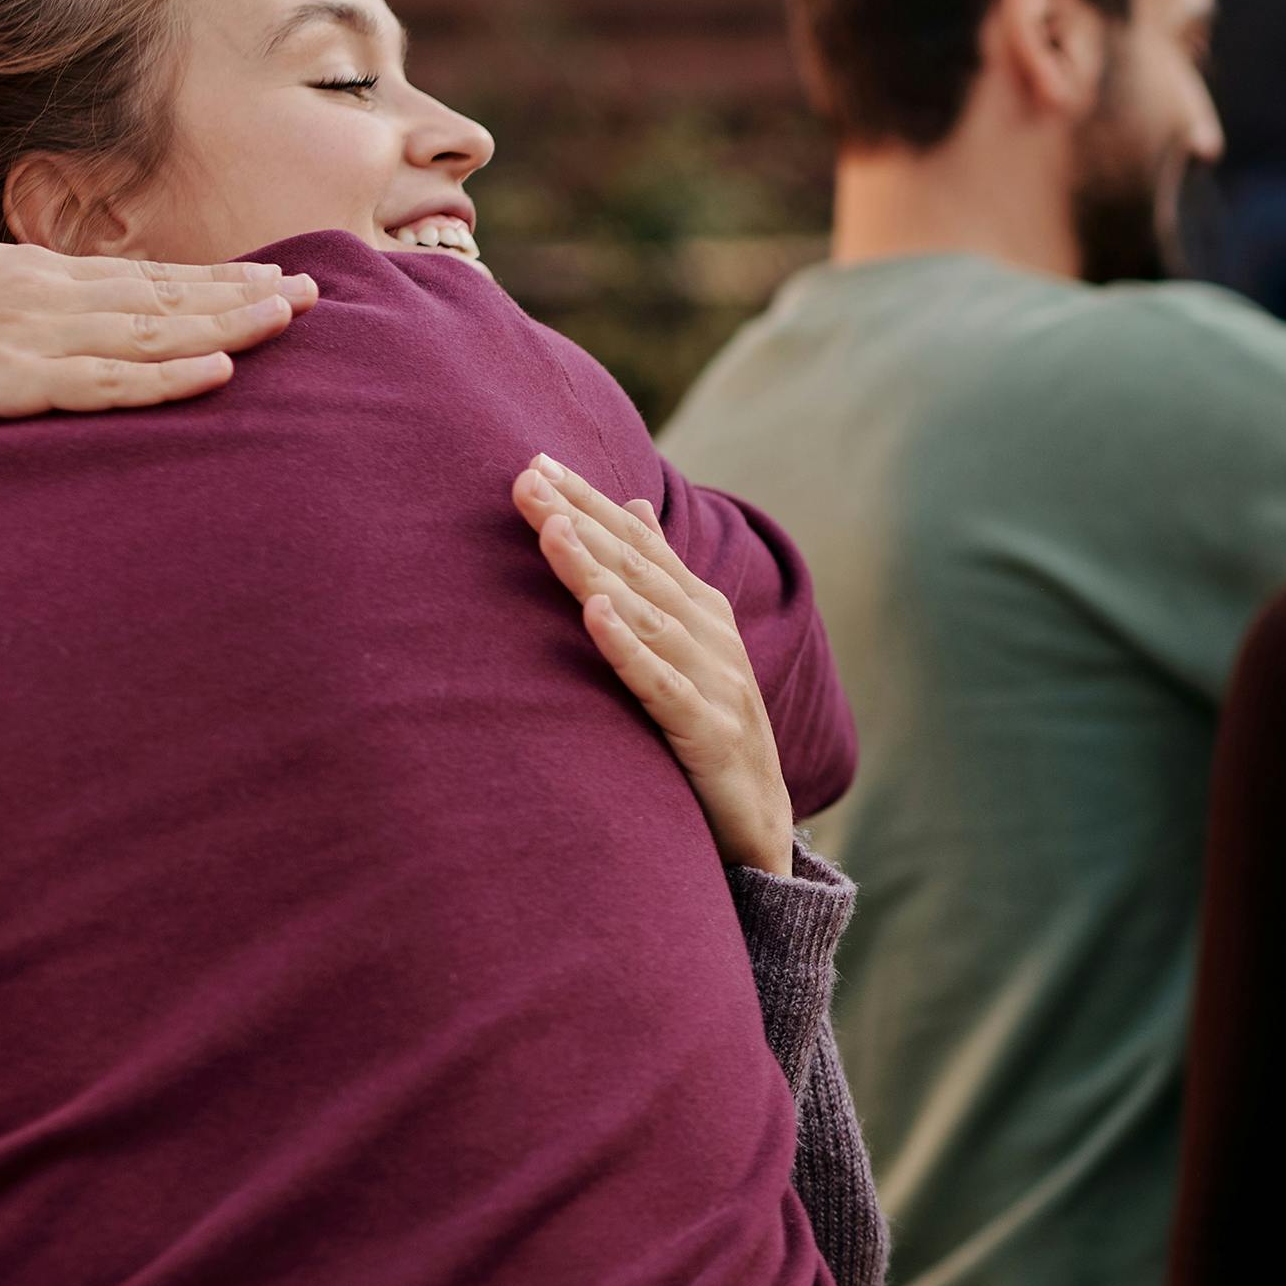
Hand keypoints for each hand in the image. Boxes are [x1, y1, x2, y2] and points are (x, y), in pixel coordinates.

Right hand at [0, 236, 314, 434]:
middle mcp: (46, 297)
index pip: (141, 275)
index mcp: (31, 275)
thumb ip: (0, 286)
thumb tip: (30, 284)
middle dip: (242, 292)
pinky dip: (165, 379)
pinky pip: (106, 384)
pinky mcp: (15, 383)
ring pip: (151, 332)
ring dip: (224, 325)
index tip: (271, 275)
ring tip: (289, 318)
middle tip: (316, 292)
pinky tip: (216, 371)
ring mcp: (33, 338)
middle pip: (164, 295)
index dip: (211, 277)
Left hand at [514, 455, 794, 873]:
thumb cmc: (708, 730)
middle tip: (526, 480)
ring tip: (551, 529)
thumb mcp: (684, 645)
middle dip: (580, 520)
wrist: (758, 821)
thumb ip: (660, 577)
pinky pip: (660, 684)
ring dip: (595, 570)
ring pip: (645, 615)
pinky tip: (595, 613)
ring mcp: (714, 681)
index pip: (638, 542)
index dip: (589, 502)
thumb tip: (634, 503)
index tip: (536, 463)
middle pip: (636, 567)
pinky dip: (628, 646)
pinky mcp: (708, 732)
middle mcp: (710, 635)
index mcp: (701, 610)